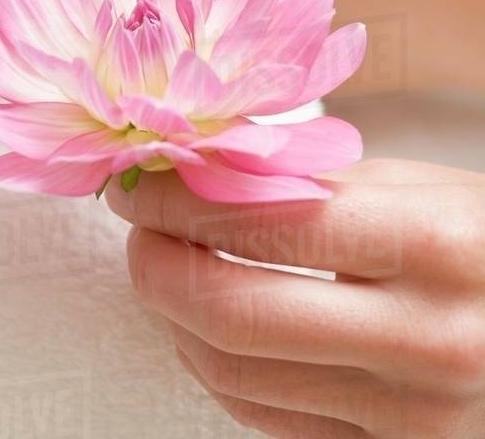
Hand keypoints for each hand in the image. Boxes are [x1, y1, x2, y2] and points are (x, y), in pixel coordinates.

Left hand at [104, 157, 484, 436]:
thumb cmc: (483, 241)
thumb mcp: (417, 186)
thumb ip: (308, 182)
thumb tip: (191, 172)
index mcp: (434, 245)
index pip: (264, 225)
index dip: (177, 203)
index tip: (137, 182)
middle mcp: (426, 343)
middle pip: (234, 315)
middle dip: (157, 265)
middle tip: (136, 227)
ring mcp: (413, 420)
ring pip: (237, 379)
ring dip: (177, 319)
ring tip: (169, 269)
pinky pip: (269, 421)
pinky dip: (220, 370)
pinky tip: (212, 326)